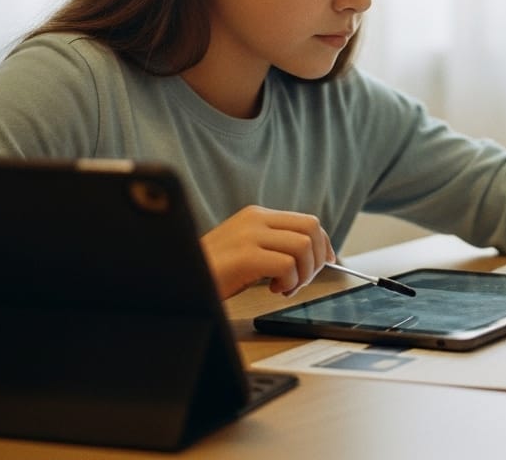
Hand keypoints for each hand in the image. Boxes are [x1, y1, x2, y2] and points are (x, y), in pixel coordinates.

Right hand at [200, 205, 335, 299]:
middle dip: (317, 260)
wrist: (178, 279)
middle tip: (300, 281)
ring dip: (303, 274)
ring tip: (284, 287)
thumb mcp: (247, 250)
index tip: (327, 263)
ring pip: (303, 246)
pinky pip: (287, 265)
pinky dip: (289, 282)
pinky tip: (273, 290)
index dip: (324, 244)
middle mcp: (255, 219)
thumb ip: (274, 245)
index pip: (308, 221)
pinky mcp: (245, 256)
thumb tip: (313, 256)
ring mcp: (249, 235)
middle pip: (312, 229)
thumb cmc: (213, 271)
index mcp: (256, 215)